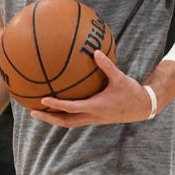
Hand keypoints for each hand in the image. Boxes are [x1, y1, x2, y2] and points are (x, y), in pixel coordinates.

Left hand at [32, 50, 150, 126]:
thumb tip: (95, 51)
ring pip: (69, 123)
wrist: (142, 108)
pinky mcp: (95, 118)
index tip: (43, 100)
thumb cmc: (131, 92)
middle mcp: (92, 116)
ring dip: (54, 119)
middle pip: (65, 121)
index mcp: (96, 107)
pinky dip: (64, 116)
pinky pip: (75, 119)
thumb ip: (107, 66)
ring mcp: (93, 119)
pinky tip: (58, 108)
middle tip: (33, 111)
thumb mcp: (121, 78)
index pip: (71, 108)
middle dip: (49, 118)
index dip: (57, 105)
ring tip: (40, 112)